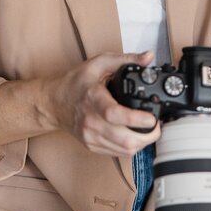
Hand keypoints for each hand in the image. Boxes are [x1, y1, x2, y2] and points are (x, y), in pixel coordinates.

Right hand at [43, 50, 160, 157]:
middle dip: (148, 135)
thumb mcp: (98, 63)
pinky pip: (118, 153)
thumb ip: (126, 59)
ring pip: (124, 150)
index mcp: (93, 99)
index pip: (115, 114)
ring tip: (148, 130)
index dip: (136, 119)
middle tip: (156, 124)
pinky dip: (131, 147)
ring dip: (143, 143)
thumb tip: (148, 57)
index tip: (151, 117)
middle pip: (124, 140)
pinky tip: (135, 135)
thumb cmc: (75, 83)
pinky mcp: (92, 145)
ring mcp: (91, 136)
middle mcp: (91, 122)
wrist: (53, 103)